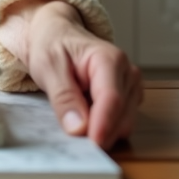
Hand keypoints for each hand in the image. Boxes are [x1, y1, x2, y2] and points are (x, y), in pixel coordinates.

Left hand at [0, 0, 142, 149]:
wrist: (56, 34)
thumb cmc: (52, 45)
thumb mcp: (48, 66)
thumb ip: (63, 97)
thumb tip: (78, 128)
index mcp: (109, 59)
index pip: (112, 99)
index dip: (103, 125)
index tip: (92, 144)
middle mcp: (127, 73)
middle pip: (123, 115)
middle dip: (101, 131)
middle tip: (73, 135)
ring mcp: (131, 86)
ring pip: (124, 123)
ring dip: (101, 128)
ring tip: (75, 114)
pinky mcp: (129, 98)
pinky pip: (121, 122)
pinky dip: (104, 125)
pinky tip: (85, 113)